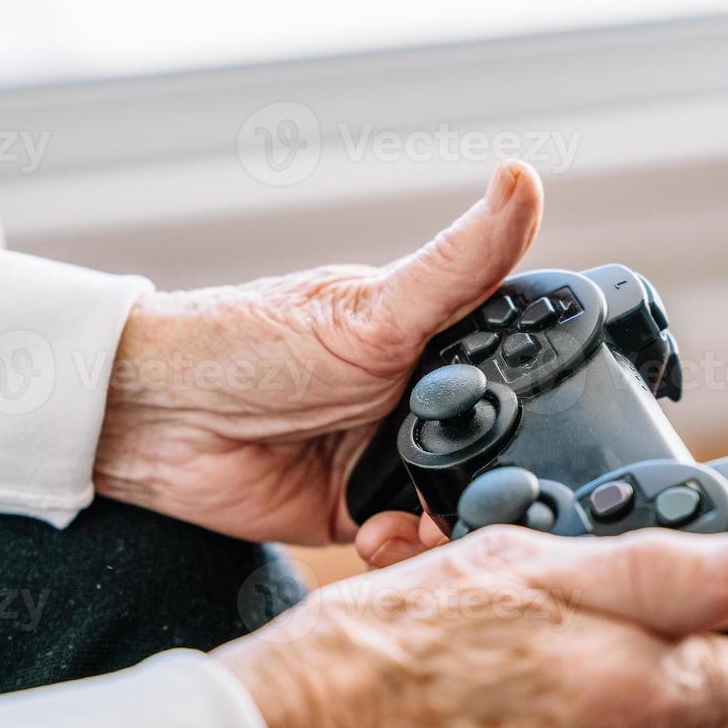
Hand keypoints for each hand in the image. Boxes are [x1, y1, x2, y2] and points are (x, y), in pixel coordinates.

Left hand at [94, 160, 543, 544]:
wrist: (158, 421)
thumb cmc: (250, 341)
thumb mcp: (370, 307)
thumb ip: (456, 264)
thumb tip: (523, 178)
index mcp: (435, 337)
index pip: (524, 368)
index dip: (551, 401)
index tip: (568, 432)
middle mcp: (422, 397)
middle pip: (504, 448)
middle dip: (503, 479)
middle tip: (492, 495)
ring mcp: (392, 458)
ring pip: (462, 502)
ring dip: (452, 520)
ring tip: (414, 517)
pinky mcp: (362, 515)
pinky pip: (411, 543)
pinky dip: (407, 548)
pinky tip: (376, 537)